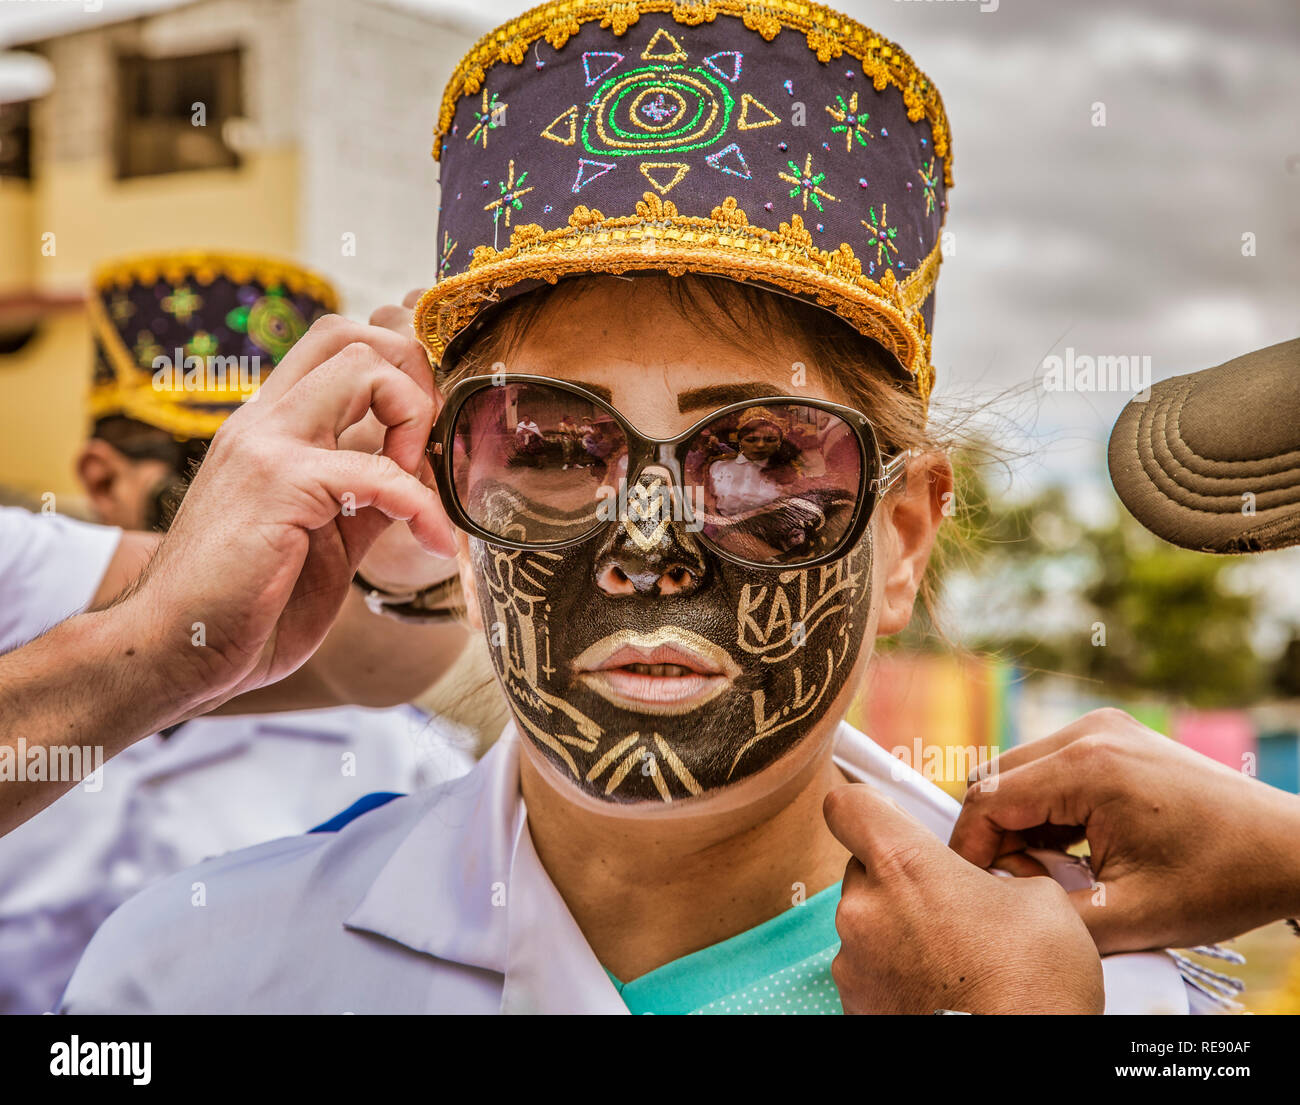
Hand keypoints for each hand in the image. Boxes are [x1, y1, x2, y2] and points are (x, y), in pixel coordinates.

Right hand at [115, 314, 455, 713]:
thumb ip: (367, 498)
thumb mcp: (325, 537)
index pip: (337, 350)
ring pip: (362, 368)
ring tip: (422, 492)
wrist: (174, 651)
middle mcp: (265, 423)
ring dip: (415, 420)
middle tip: (427, 450)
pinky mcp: (278, 486)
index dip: (398, 377)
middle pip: (350, 335)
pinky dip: (423, 507)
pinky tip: (434, 542)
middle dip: (413, 377)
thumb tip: (423, 477)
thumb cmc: (245, 604)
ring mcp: (267, 447)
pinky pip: (378, 470)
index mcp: (272, 430)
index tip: (423, 447)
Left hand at [824, 783, 1103, 1013]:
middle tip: (948, 905)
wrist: (1022, 1058)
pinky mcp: (855, 1004)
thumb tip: (982, 880)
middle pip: (863, 868)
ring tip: (951, 956)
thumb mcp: (1039, 898)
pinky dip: (894, 971)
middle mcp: (862, 908)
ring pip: (866, 921)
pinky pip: (867, 968)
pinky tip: (939, 988)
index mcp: (902, 864)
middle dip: (899, 879)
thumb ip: (991, 869)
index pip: (848, 805)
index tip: (889, 819)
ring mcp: (852, 961)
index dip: (869, 807)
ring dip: (897, 928)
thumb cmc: (1035, 983)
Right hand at [950, 708, 1299, 953]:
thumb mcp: (1130, 915)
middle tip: (1029, 886)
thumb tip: (996, 904)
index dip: (972, 849)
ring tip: (1058, 872)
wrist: (1287, 849)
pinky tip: (1074, 848)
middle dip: (996, 837)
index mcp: (1088, 767)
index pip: (987, 799)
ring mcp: (1101, 727)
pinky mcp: (1112, 735)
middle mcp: (1088, 732)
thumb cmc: (1220, 879)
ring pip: (1018, 773)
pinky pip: (1049, 768)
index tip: (984, 893)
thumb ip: (1049, 912)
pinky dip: (1046, 809)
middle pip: (995, 780)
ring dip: (1021, 823)